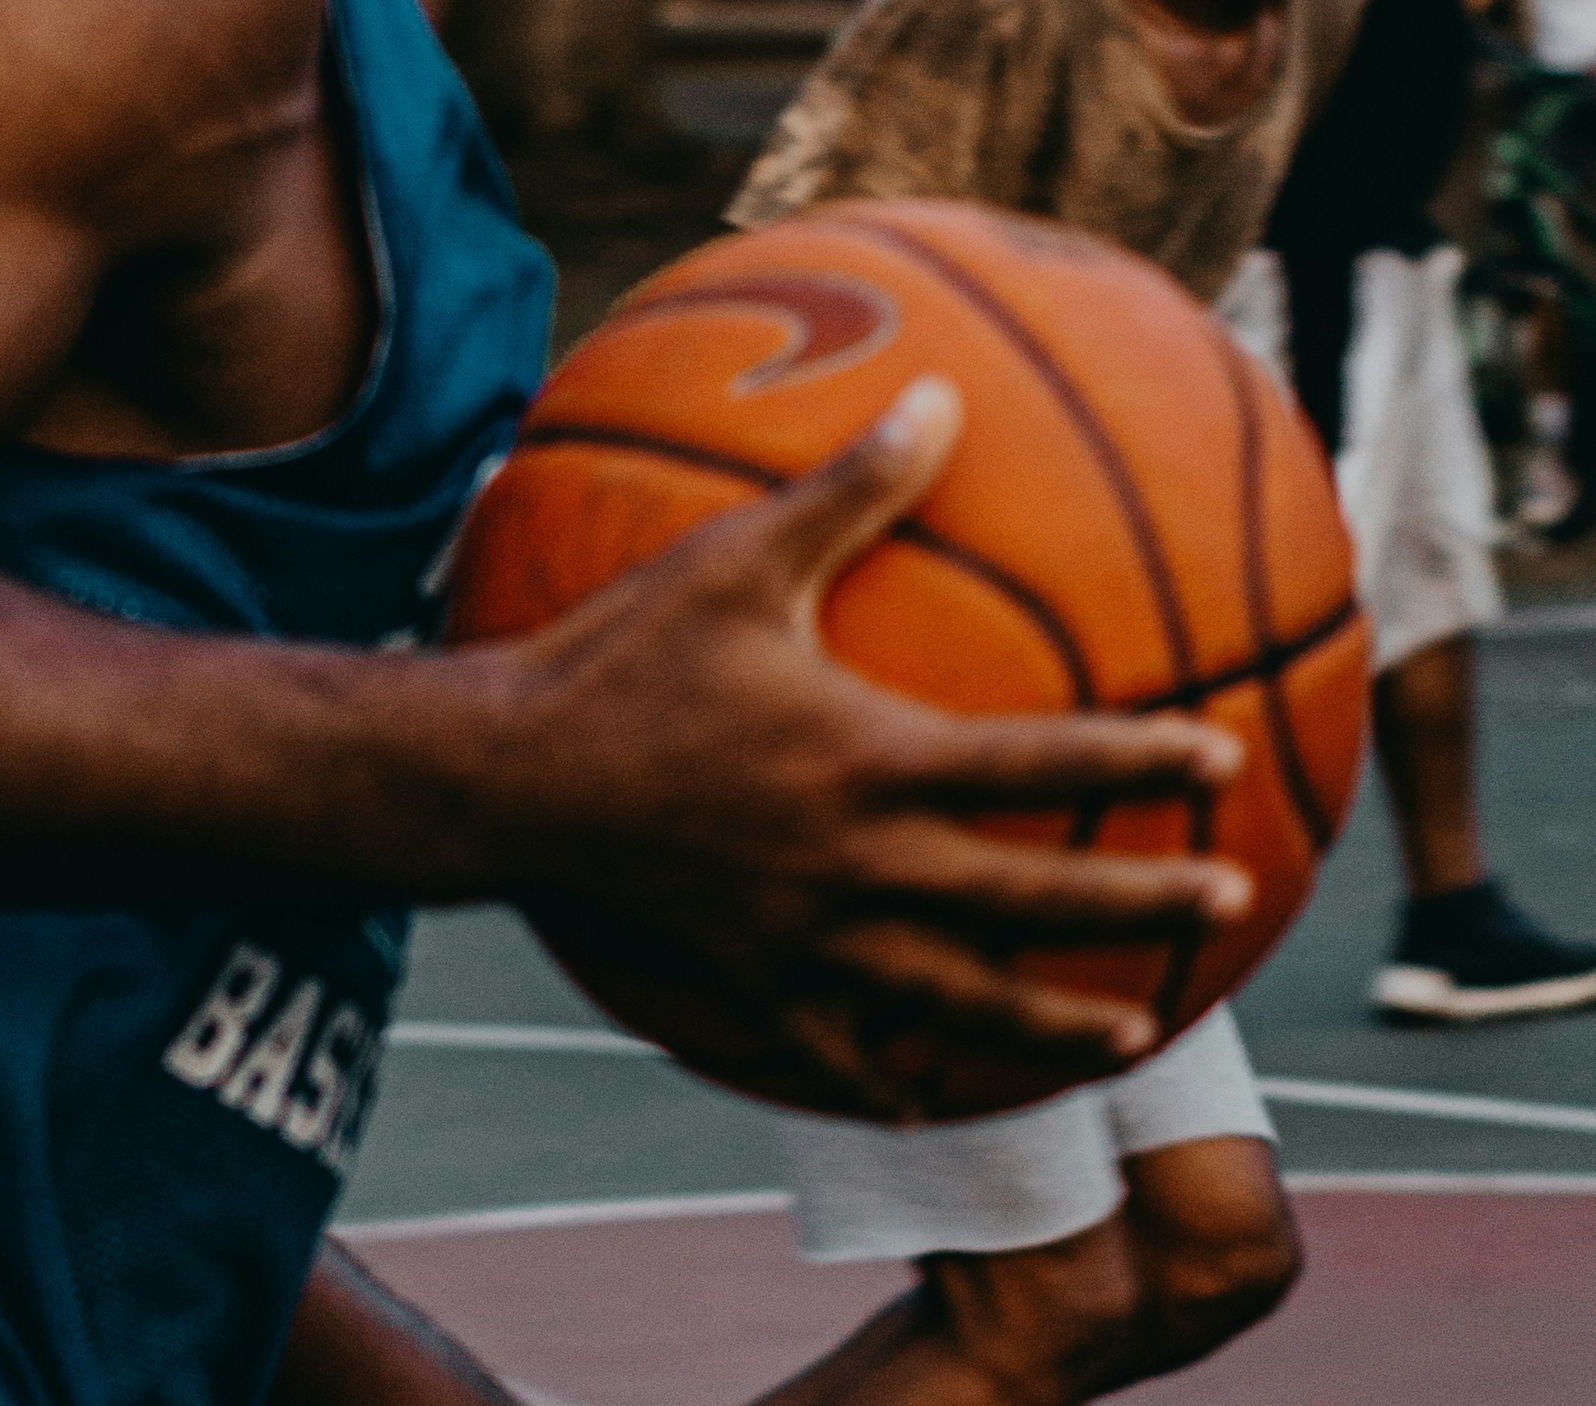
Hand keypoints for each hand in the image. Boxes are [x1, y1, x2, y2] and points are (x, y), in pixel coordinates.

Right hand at [465, 376, 1250, 1117]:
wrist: (505, 779)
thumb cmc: (617, 660)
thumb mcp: (737, 559)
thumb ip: (851, 487)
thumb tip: (941, 395)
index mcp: (870, 758)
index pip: (1038, 762)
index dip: (1139, 759)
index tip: (1219, 758)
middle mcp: (856, 861)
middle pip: (1027, 898)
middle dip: (1136, 906)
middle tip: (1226, 902)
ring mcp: (804, 934)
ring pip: (951, 998)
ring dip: (1044, 1026)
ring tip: (1120, 1041)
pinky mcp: (746, 974)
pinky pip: (827, 1044)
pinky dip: (881, 1078)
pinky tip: (921, 1100)